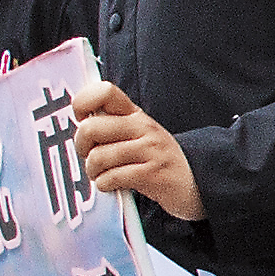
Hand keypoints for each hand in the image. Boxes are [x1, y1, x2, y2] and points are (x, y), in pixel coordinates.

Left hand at [65, 82, 201, 223]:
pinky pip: (112, 177)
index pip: (104, 91)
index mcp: (135, 113)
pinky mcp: (153, 173)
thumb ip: (112, 125)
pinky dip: (105, 184)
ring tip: (101, 174)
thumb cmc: (156, 159)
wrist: (196, 183)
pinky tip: (112, 185)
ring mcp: (150, 149)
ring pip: (98, 156)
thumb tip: (78, 124)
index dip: (83, 103)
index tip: (81, 119)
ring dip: (93, 171)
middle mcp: (143, 126)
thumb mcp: (138, 134)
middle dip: (81, 147)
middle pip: (91, 127)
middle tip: (88, 155)